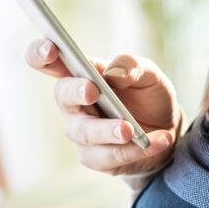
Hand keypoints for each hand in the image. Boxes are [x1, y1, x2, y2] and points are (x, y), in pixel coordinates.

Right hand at [25, 39, 180, 174]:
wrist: (167, 130)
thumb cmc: (149, 97)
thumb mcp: (150, 75)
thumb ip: (134, 67)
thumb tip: (115, 73)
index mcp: (81, 74)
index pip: (49, 61)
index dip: (41, 54)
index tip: (50, 49)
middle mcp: (74, 103)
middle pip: (63, 96)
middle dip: (76, 92)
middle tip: (92, 90)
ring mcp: (81, 132)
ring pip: (86, 132)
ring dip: (108, 130)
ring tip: (130, 129)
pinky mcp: (95, 158)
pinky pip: (110, 156)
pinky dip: (136, 150)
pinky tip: (159, 141)